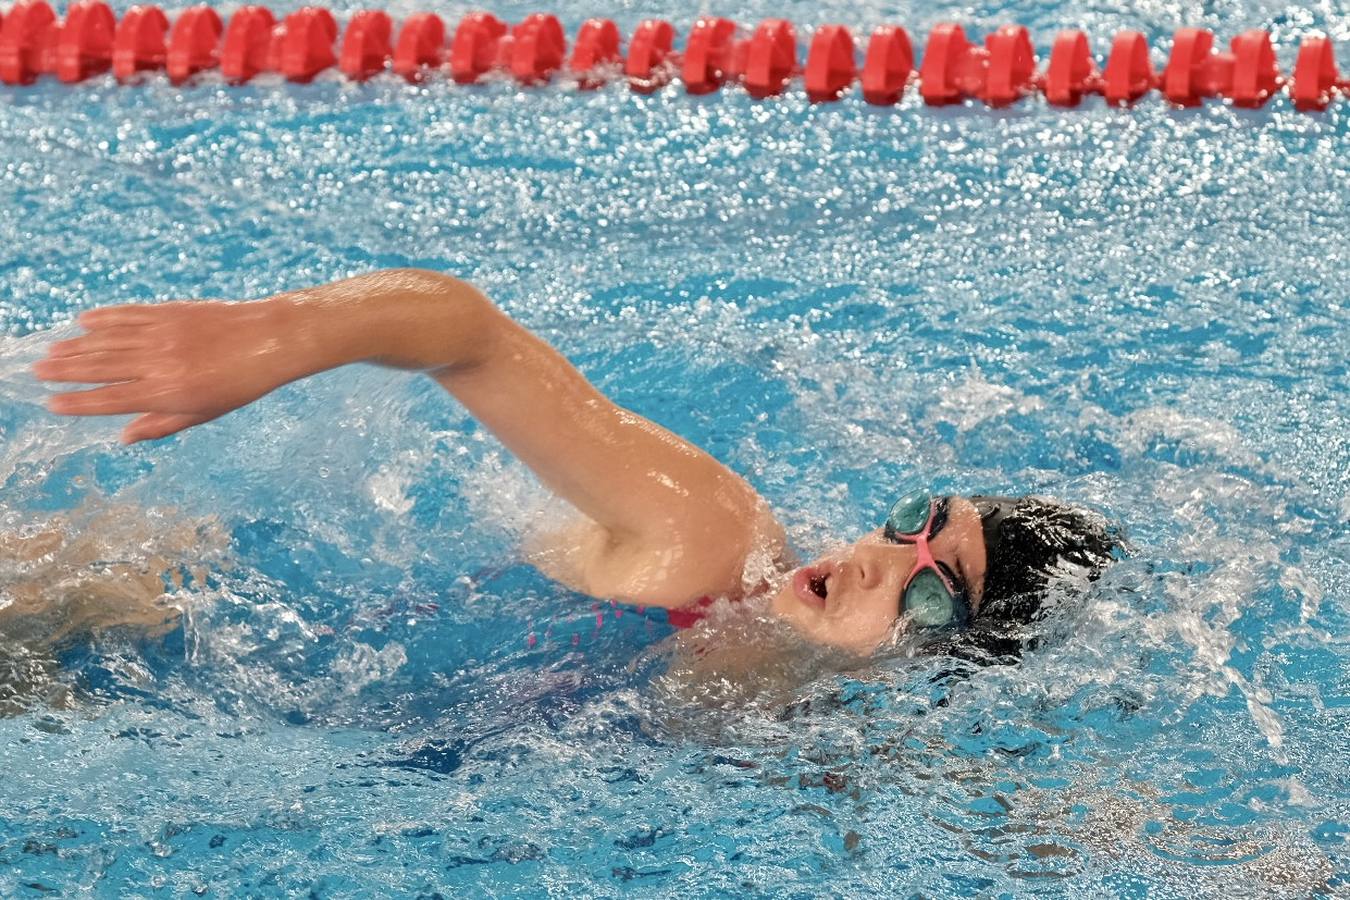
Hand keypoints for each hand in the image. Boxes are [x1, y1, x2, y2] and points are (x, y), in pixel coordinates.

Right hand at [33, 299, 299, 443]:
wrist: (270, 340)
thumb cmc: (240, 384)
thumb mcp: (205, 412)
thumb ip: (162, 424)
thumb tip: (124, 437)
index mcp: (167, 394)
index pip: (111, 400)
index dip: (78, 403)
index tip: (52, 404)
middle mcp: (159, 364)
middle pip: (100, 368)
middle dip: (66, 371)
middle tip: (38, 371)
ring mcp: (162, 335)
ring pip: (108, 340)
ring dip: (76, 346)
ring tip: (52, 351)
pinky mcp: (170, 312)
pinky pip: (129, 315)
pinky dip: (104, 317)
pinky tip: (85, 321)